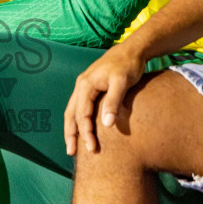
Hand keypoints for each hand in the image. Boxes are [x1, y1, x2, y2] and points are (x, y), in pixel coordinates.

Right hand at [63, 39, 147, 155]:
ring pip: (73, 112)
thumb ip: (113, 102)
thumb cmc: (128, 65)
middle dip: (71, 134)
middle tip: (72, 153)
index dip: (85, 132)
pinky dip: (78, 121)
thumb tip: (106, 124)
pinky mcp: (91, 89)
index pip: (81, 114)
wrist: (132, 50)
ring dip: (72, 129)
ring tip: (73, 147)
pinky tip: (82, 131)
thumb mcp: (122, 82)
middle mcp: (81, 86)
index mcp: (85, 85)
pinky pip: (80, 108)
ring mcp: (84, 87)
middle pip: (71, 114)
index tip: (92, 148)